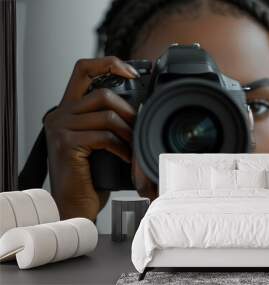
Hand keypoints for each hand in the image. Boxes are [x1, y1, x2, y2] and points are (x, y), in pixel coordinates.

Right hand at [44, 57, 138, 220]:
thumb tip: (137, 107)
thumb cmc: (89, 174)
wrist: (73, 204)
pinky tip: (127, 157)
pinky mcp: (67, 144)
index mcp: (67, 109)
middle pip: (102, 93)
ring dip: (127, 131)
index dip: (109, 63)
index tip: (132, 73)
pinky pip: (104, 136)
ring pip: (106, 115)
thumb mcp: (97, 140)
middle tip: (138, 126)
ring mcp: (61, 128)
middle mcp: (60, 114)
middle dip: (128, 110)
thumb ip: (105, 120)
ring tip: (134, 144)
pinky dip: (122, 147)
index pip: (83, 69)